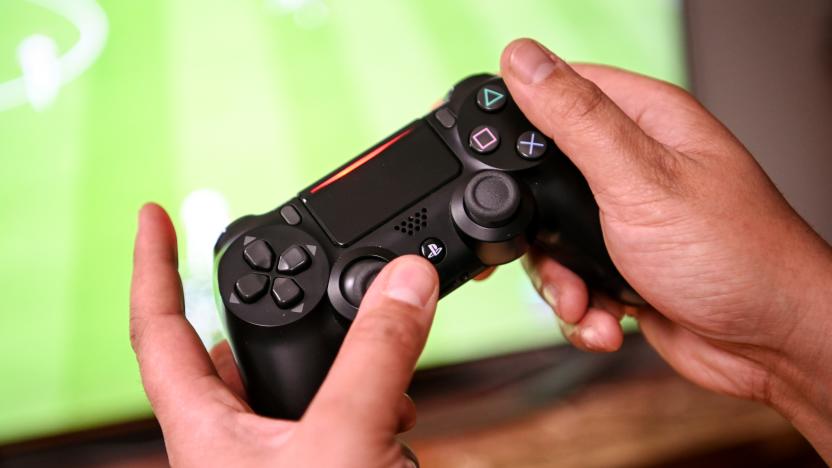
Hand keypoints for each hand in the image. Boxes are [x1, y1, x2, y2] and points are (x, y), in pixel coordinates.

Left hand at [130, 204, 437, 466]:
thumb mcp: (344, 437)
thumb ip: (376, 356)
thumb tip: (404, 280)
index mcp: (207, 426)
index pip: (157, 328)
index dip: (153, 265)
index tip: (155, 214)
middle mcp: (234, 441)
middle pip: (232, 350)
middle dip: (269, 306)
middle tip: (298, 270)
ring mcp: (276, 459)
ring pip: (295, 384)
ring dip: (335, 355)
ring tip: (372, 335)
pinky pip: (334, 417)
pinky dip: (367, 396)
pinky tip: (398, 405)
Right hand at [499, 39, 831, 455]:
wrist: (771, 345)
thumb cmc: (735, 256)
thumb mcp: (640, 178)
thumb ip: (576, 119)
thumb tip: (523, 61)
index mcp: (645, 123)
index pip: (562, 90)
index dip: (519, 115)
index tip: (489, 148)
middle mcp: (634, 167)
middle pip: (543, 177)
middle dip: (536, 229)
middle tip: (550, 250)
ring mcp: (627, 220)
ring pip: (550, 240)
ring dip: (559, 282)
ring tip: (584, 301)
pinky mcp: (621, 265)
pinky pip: (571, 280)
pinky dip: (579, 309)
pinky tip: (604, 319)